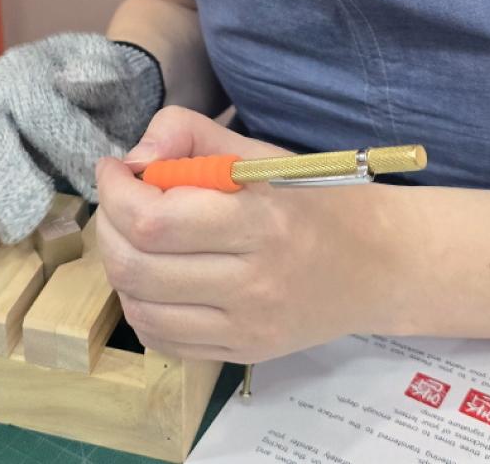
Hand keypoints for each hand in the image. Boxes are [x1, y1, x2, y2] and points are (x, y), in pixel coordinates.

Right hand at [0, 34, 162, 274]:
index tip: (94, 183)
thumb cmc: (93, 78)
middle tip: (22, 225)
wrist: (70, 74)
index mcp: (23, 75)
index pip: (43, 113)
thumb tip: (75, 81)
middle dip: (5, 183)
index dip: (67, 146)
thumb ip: (98, 72)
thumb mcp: (104, 64)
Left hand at [95, 107, 388, 362]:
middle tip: (118, 198)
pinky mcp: (243, 353)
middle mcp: (253, 283)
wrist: (381, 263)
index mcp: (262, 223)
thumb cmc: (317, 197)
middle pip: (138, 267)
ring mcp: (247, 327)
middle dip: (107, 225)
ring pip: (140, 307)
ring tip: (131, 235)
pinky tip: (152, 275)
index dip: (117, 192)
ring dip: (117, 265)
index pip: (155, 220)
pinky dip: (139, 306)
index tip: (115, 167)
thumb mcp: (261, 153)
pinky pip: (162, 339)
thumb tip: (134, 159)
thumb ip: (192, 136)